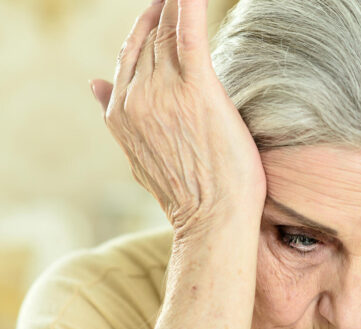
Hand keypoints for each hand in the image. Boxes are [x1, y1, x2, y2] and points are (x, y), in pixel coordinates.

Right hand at [89, 0, 265, 238]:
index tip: (156, 12)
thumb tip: (93, 83)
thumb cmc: (188, 195)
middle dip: (160, 12)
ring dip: (173, 4)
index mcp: (121, 111)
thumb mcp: (138, 156)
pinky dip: (187, 5)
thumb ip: (115, 116)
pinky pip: (189, 33)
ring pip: (166, 33)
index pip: (129, 56)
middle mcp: (135, 97)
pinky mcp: (197, 89)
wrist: (213, 220)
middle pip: (148, 40)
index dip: (144, 31)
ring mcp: (164, 91)